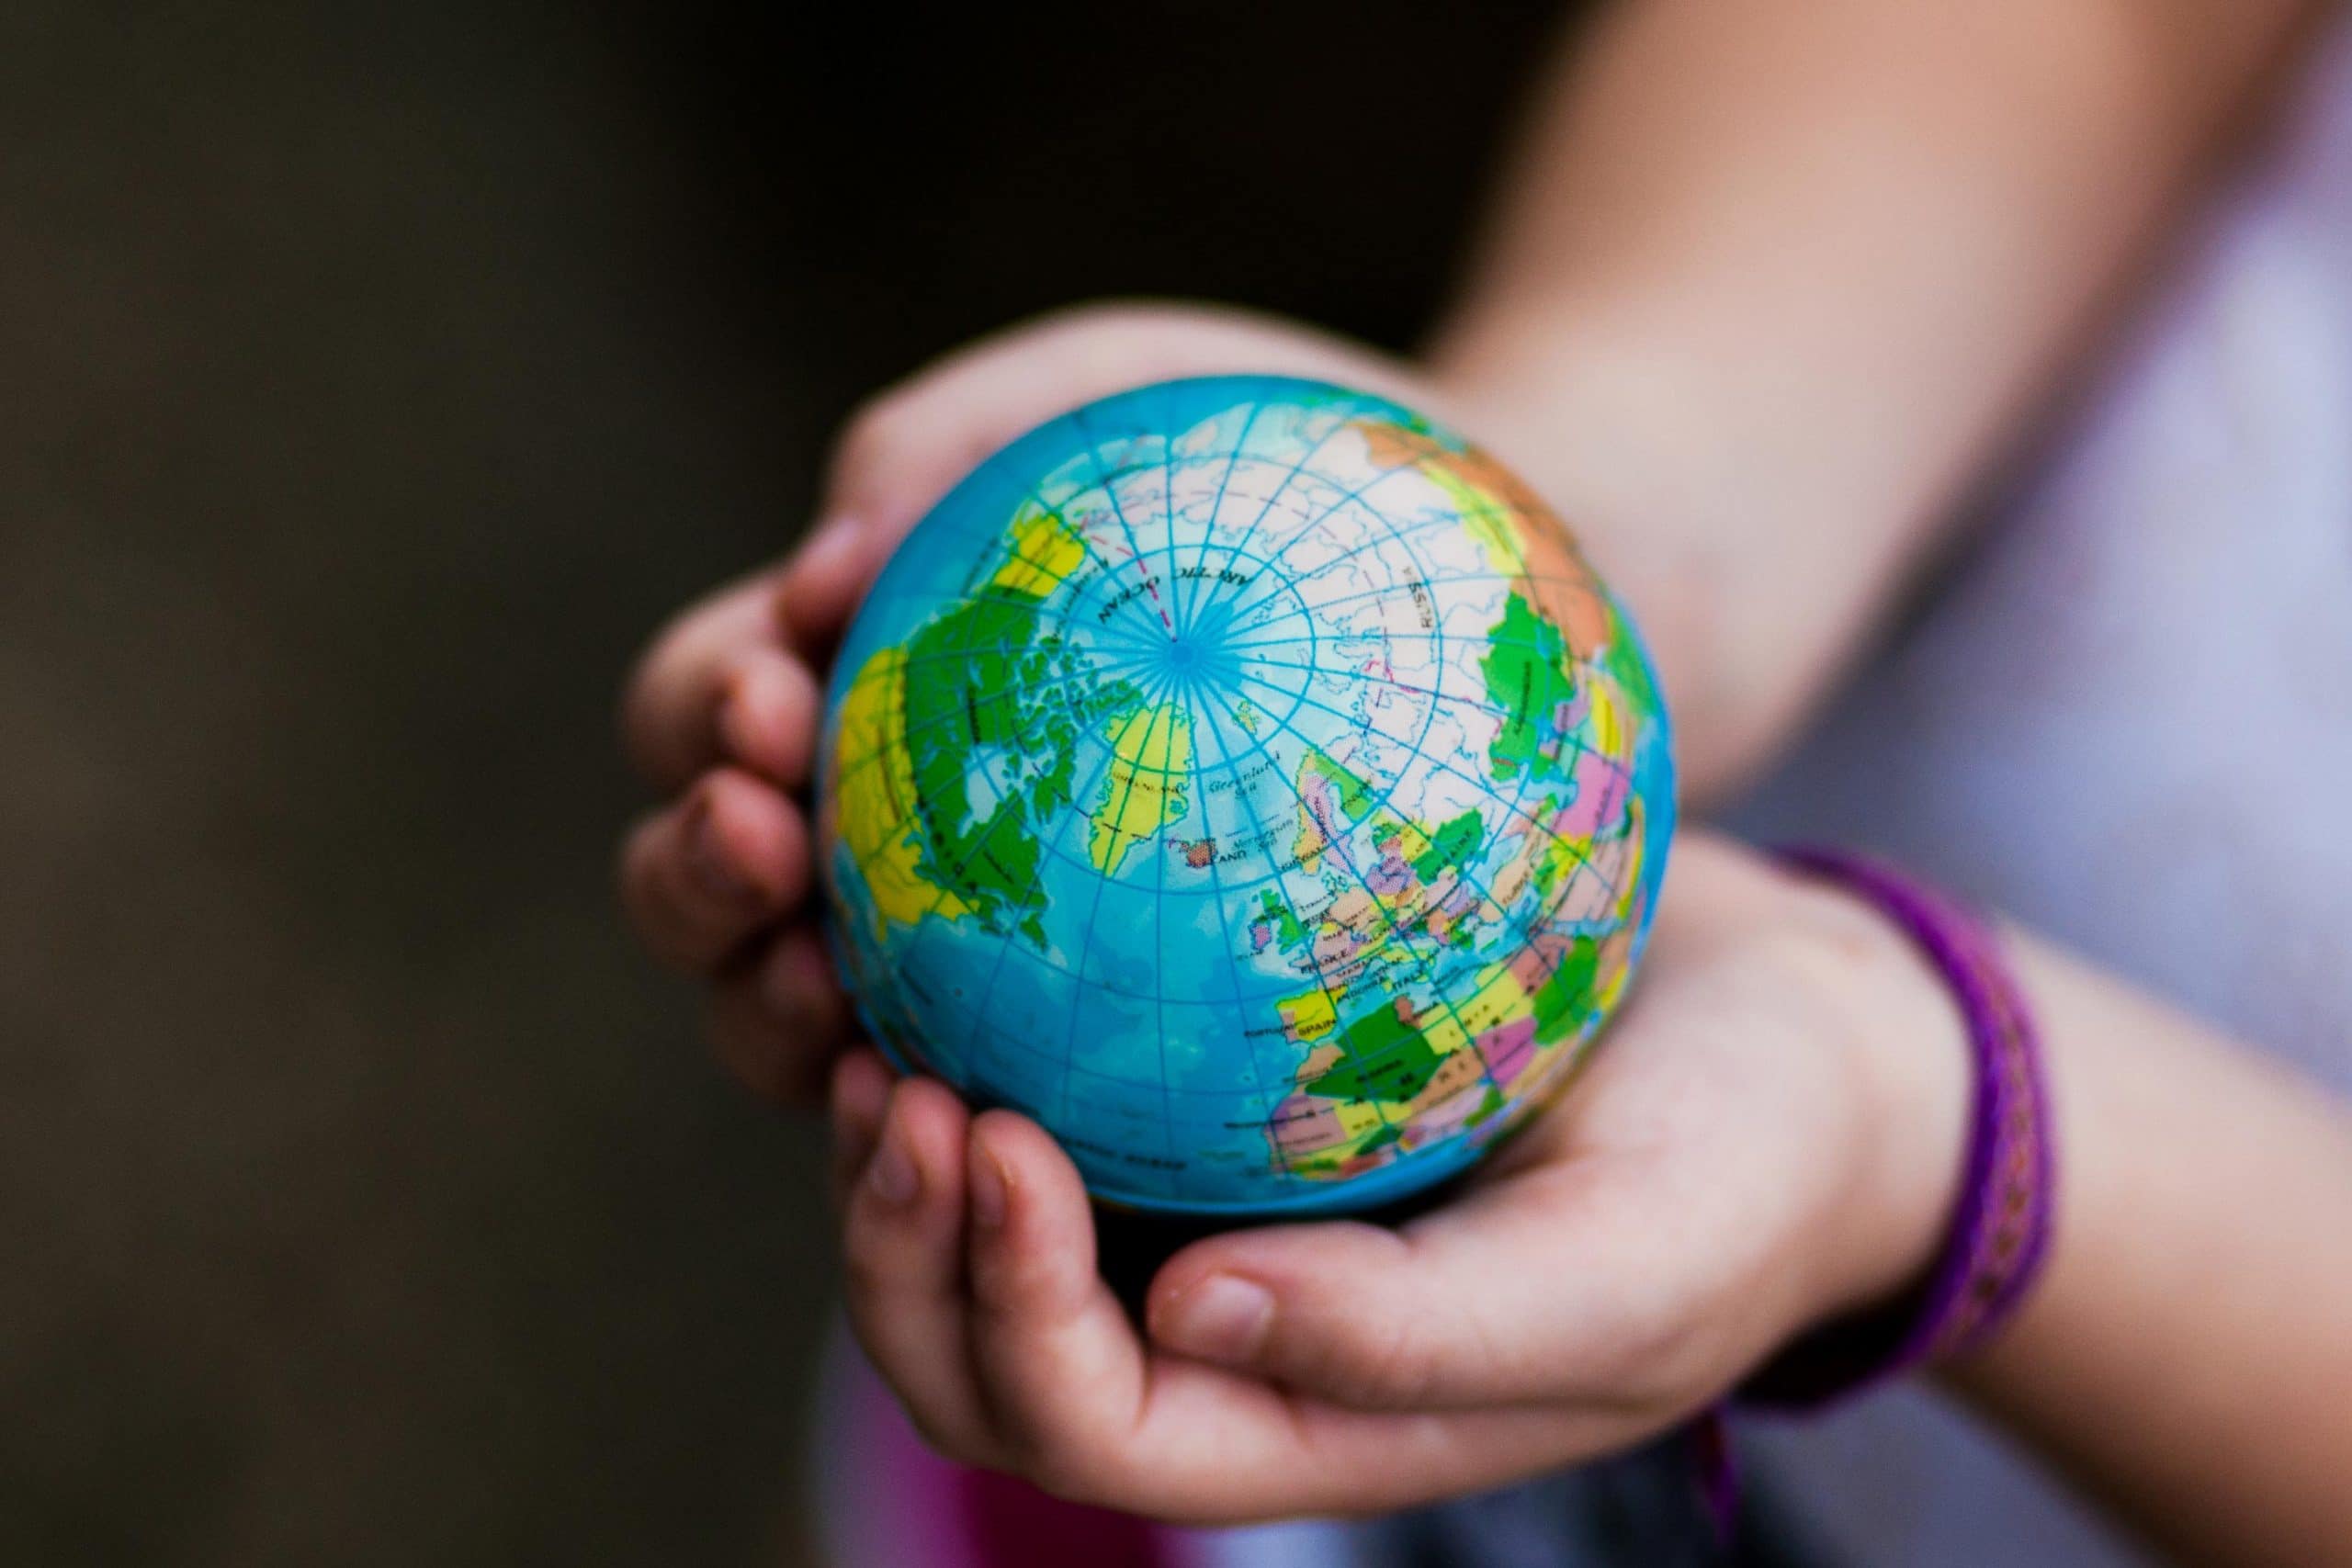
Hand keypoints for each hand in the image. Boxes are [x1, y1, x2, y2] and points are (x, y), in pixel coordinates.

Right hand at [615, 301, 1458, 1104]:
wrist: (1455, 574)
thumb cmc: (1259, 462)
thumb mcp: (1110, 387)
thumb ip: (954, 439)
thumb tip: (829, 565)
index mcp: (843, 686)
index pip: (711, 710)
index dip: (701, 718)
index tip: (775, 701)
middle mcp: (860, 836)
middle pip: (699, 892)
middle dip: (693, 885)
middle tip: (768, 848)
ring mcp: (947, 962)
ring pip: (798, 1033)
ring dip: (783, 1025)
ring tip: (851, 1016)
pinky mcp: (1065, 1062)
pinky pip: (982, 1117)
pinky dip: (957, 1130)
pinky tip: (1011, 1124)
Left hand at [829, 833, 1971, 1523]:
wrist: (1798, 1038)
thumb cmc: (1742, 1171)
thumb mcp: (1630, 1269)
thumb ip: (1425, 1339)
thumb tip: (1186, 1319)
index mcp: (1302, 1414)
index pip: (1087, 1418)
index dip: (997, 1307)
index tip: (989, 1123)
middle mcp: (1228, 1323)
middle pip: (984, 1340)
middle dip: (896, 1238)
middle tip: (878, 1071)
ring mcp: (1217, 1199)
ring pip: (989, 1208)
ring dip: (902, 1135)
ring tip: (860, 994)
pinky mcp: (1226, 1078)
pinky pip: (1069, 1058)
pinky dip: (986, 1004)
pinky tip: (959, 880)